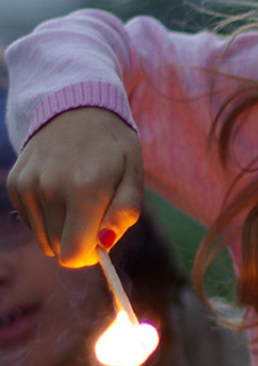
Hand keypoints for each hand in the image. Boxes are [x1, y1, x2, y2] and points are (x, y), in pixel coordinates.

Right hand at [6, 107, 143, 267]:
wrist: (78, 109)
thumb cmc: (113, 147)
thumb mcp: (134, 174)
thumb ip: (124, 212)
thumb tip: (104, 244)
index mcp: (87, 188)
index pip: (75, 254)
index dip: (90, 256)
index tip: (100, 241)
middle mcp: (51, 189)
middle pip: (59, 249)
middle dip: (79, 240)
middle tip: (95, 211)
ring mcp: (28, 186)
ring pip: (44, 238)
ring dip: (63, 228)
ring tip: (78, 196)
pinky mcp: (15, 183)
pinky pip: (31, 222)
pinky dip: (47, 215)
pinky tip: (61, 188)